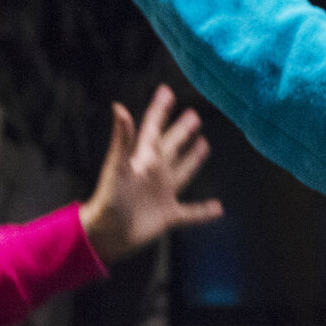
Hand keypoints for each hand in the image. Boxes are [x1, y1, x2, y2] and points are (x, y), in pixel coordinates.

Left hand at [78, 84, 222, 262]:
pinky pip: (191, 213)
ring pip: (183, 172)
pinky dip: (204, 212)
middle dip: (181, 131)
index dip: (160, 110)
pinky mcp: (168, 216)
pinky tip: (219, 208)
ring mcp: (162, 194)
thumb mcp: (117, 167)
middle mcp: (155, 174)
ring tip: (203, 144)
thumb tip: (119, 108)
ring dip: (192, 159)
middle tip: (193, 115)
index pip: (153, 129)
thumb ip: (122, 139)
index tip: (166, 91)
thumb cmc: (108, 200)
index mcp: (143, 159)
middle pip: (172, 147)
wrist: (106, 234)